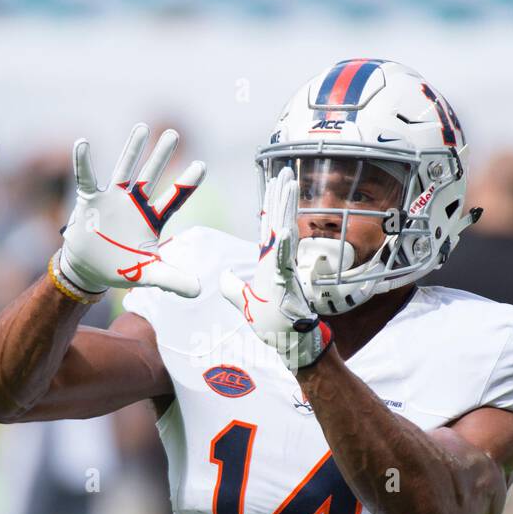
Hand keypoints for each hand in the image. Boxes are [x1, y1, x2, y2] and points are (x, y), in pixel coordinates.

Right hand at [56, 122, 205, 297]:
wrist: (88, 270)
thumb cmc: (121, 269)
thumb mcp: (148, 275)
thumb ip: (173, 279)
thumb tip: (199, 290)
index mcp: (152, 220)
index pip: (174, 199)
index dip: (186, 184)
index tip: (202, 165)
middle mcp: (134, 204)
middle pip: (151, 176)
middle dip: (161, 156)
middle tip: (174, 133)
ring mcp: (112, 200)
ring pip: (124, 170)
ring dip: (132, 150)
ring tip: (142, 128)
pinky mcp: (90, 201)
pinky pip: (85, 178)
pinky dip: (83, 162)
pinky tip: (83, 143)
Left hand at [220, 167, 331, 370]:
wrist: (290, 344)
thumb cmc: (273, 325)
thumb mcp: (246, 304)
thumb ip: (232, 288)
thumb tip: (222, 275)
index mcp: (269, 262)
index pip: (267, 226)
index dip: (270, 204)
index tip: (274, 183)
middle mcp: (278, 260)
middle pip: (277, 220)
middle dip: (281, 195)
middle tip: (286, 169)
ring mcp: (284, 269)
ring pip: (284, 231)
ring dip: (286, 208)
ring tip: (289, 183)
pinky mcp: (287, 282)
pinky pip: (285, 259)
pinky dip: (286, 243)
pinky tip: (286, 226)